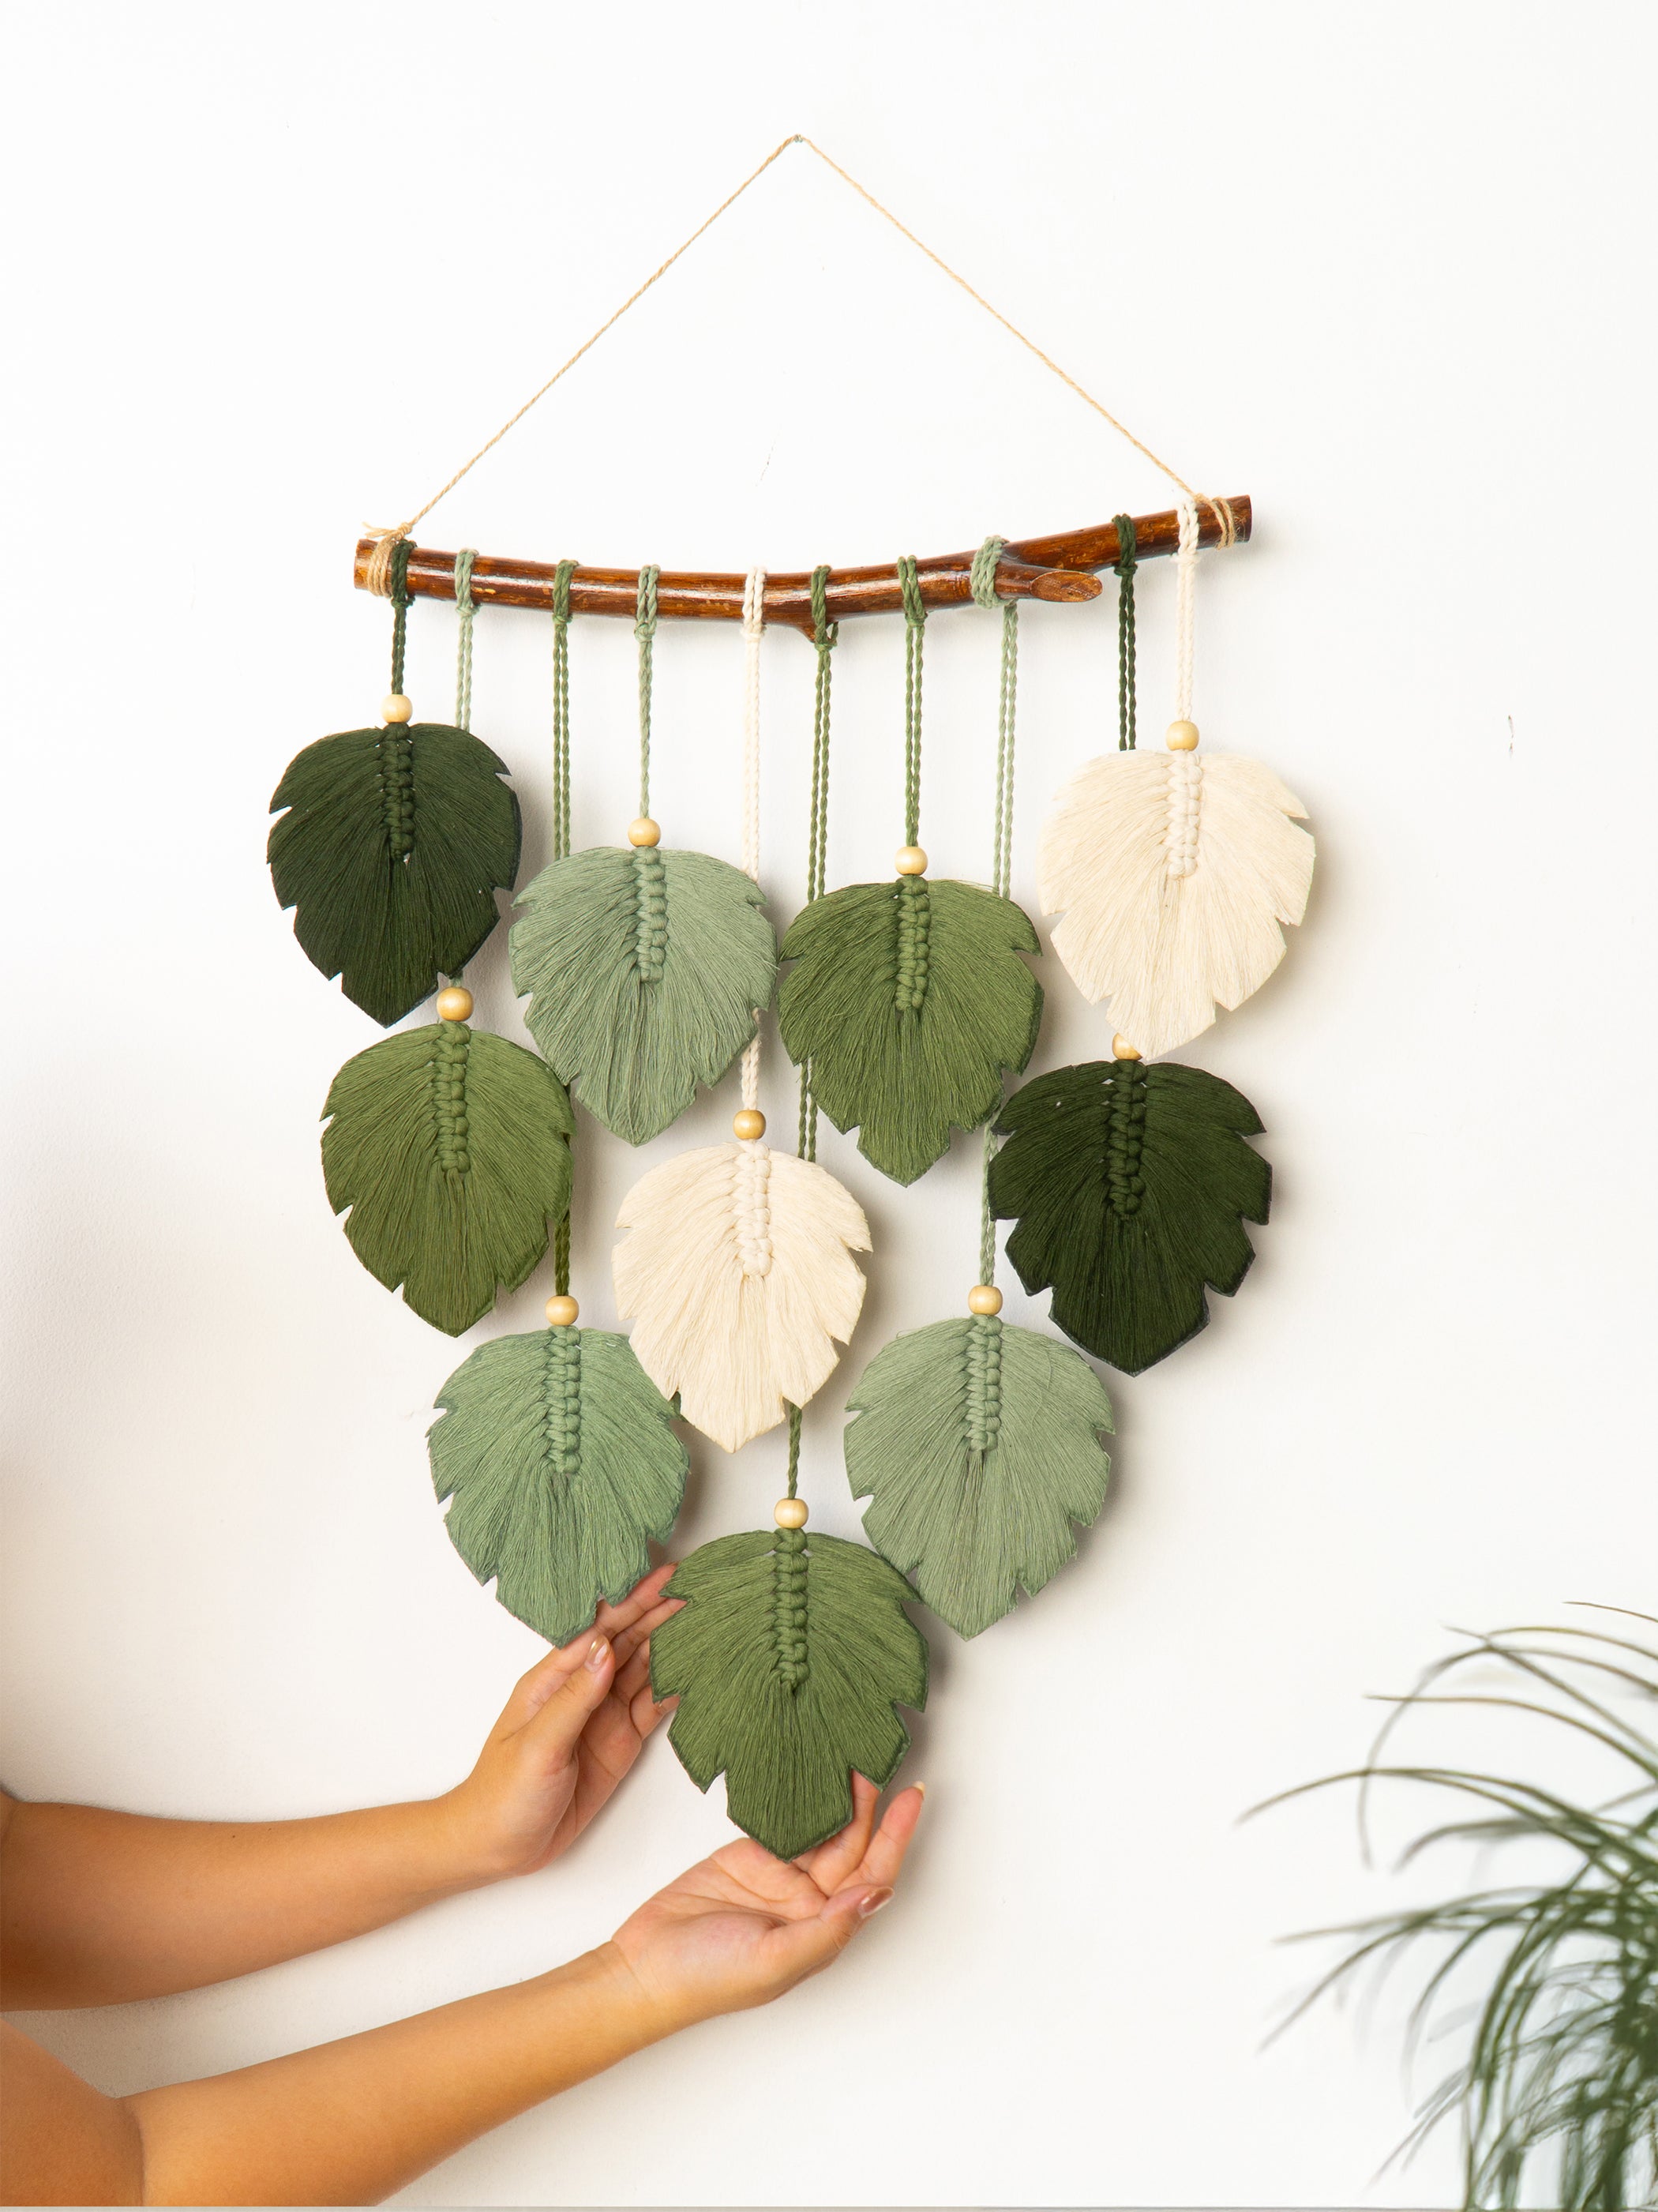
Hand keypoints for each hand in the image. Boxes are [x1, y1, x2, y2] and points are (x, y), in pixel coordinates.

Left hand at [441, 1565, 681, 1880]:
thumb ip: (575, 1697)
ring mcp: (603, 1714)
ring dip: (673, 1644)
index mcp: (554, 1677)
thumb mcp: (538, 1744)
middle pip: (629, 1641)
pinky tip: (697, 1669)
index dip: (633, 1600)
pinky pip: (653, 1707)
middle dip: (661, 1613)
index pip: (601, 1628)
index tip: (665, 1576)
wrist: (499, 1845)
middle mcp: (583, 1688)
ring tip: (706, 1618)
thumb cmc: (503, 1792)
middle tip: (699, 1588)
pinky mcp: (620, 1741)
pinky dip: (676, 1687)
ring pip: (645, 1669)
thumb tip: (605, 1647)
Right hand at [606, 1773, 923, 2032]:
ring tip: (855, 1756)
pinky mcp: (750, 1857)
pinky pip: (786, 1823)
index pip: (873, 1877)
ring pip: (822, 1830)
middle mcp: (810, 1904)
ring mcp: (780, 1879)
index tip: (914, 1797)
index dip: (896, 1837)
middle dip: (871, 1805)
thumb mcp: (774, 1961)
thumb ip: (829, 1929)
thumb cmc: (707, 1979)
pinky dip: (802, 1798)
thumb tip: (878, 1895)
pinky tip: (815, 1772)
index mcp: (824, 1931)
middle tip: (882, 1758)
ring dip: (841, 1798)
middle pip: (853, 1847)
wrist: (644, 1967)